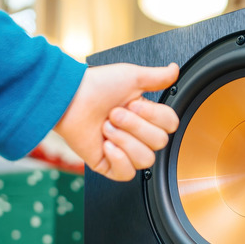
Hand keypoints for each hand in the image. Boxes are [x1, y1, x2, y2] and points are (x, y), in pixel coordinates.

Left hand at [53, 62, 179, 180]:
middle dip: (134, 126)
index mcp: (147, 116)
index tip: (133, 103)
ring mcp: (124, 151)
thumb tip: (175, 69)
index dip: (153, 116)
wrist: (69, 98)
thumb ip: (158, 76)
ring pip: (145, 160)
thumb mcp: (132, 76)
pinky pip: (127, 174)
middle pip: (159, 143)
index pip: (170, 125)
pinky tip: (106, 145)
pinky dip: (118, 159)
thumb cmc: (96, 86)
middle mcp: (138, 135)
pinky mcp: (109, 165)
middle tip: (114, 114)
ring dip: (125, 141)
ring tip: (106, 128)